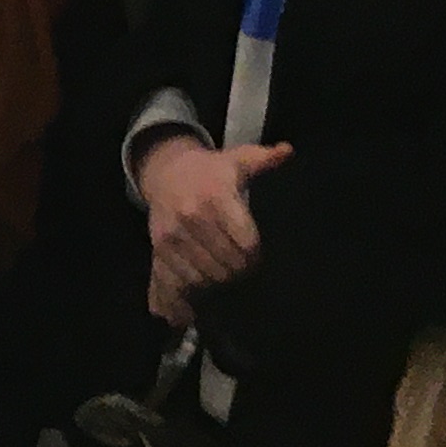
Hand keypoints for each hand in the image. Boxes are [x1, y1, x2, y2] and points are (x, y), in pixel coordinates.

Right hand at [139, 138, 288, 297]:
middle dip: (240, 273)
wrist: (167, 172)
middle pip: (226, 265)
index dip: (256, 257)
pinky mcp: (158, 248)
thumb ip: (264, 159)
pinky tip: (200, 295)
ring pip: (203, 277)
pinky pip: (176, 280)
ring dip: (217, 285)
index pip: (246, 243)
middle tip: (244, 271)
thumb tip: (286, 151)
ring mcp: (172, 235)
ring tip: (225, 278)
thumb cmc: (212, 171)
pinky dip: (190, 293)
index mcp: (216, 197)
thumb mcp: (239, 159)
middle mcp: (192, 217)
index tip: (257, 257)